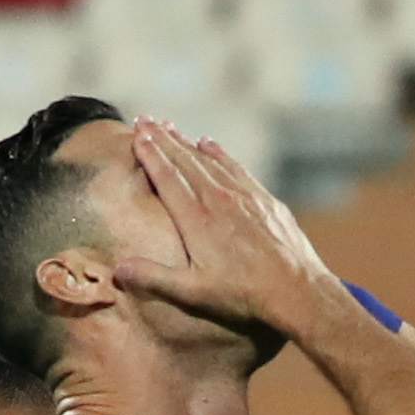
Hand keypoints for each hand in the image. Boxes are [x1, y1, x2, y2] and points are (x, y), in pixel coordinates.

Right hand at [114, 121, 337, 335]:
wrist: (296, 289)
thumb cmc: (243, 295)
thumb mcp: (195, 292)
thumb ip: (155, 278)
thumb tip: (118, 270)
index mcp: (196, 219)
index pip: (167, 177)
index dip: (150, 154)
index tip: (136, 134)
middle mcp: (217, 199)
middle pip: (184, 160)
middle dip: (162, 139)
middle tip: (144, 120)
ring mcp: (243, 195)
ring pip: (208, 159)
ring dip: (186, 142)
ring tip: (169, 127)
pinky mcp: (263, 198)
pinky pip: (235, 167)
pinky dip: (218, 152)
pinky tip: (208, 143)